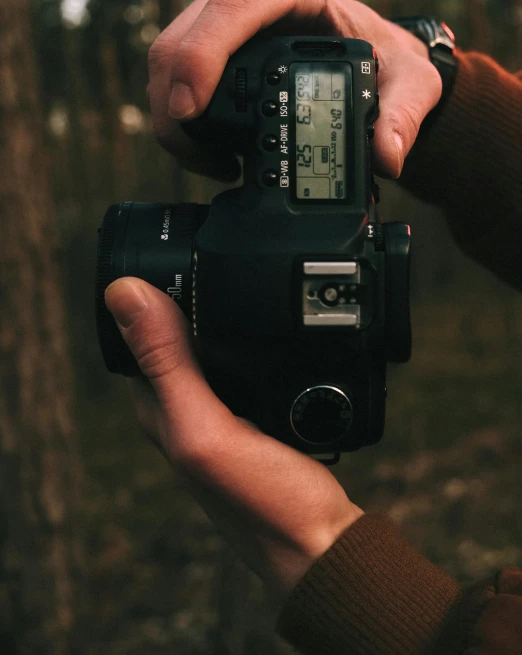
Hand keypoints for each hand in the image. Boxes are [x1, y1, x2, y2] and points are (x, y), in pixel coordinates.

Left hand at [105, 277, 362, 606]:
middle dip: (191, 299)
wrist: (323, 546)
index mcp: (160, 409)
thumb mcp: (208, 428)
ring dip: (225, 318)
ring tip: (244, 283)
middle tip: (216, 261)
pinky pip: (249, 363)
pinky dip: (255, 340)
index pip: (137, 334)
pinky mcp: (260, 416)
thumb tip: (123, 293)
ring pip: (215, 347)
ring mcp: (225, 414)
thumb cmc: (263, 503)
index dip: (150, 294)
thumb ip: (168, 365)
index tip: (175, 256)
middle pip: (178, 336)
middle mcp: (186, 410)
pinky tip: (275, 329)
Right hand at [148, 0, 441, 179]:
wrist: (370, 58)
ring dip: (172, 118)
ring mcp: (220, 11)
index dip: (201, 56)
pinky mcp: (206, 38)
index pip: (233, 8)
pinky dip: (177, 116)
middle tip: (205, 161)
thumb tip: (387, 156)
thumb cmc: (385, 60)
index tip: (191, 111)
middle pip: (182, 37)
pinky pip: (171, 73)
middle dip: (175, 105)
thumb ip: (405, 114)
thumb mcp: (410, 83)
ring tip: (215, 163)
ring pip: (165, 57)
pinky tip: (209, 150)